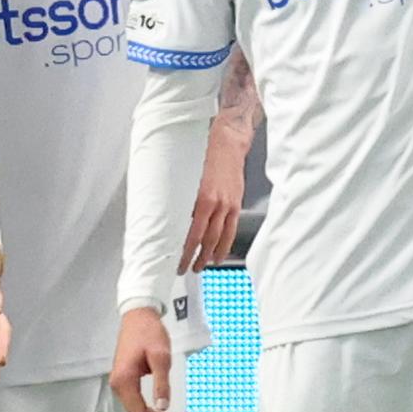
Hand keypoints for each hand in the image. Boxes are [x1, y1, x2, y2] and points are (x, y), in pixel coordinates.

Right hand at [109, 306, 180, 411]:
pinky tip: (160, 411)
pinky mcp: (124, 378)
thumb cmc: (150, 333)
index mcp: (125, 381)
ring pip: (135, 409)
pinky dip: (147, 409)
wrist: (138, 315)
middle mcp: (118, 385)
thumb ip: (162, 383)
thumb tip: (163, 408)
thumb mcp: (161, 357)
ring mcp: (120, 382)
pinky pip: (135, 401)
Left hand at [181, 123, 247, 272]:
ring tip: (203, 266)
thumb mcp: (189, 178)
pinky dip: (225, 244)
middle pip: (206, 240)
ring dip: (211, 255)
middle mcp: (216, 204)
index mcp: (201, 199)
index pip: (192, 234)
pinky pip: (231, 229)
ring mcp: (228, 205)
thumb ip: (185, 200)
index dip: (185, 251)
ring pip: (220, 238)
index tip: (178, 261)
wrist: (227, 144)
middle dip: (196, 257)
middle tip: (187, 267)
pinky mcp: (236, 204)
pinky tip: (220, 253)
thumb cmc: (205, 157)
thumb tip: (176, 220)